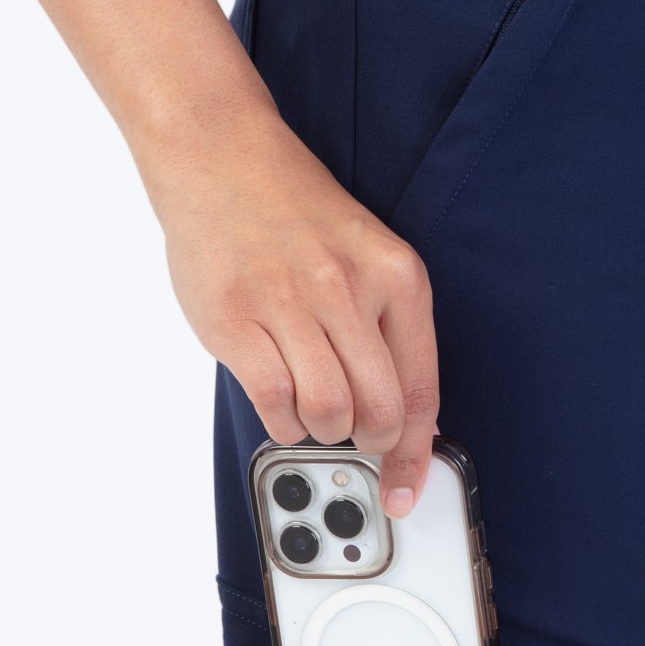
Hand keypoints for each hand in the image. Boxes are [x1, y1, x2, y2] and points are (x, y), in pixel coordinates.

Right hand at [154, 97, 439, 517]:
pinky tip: (280, 403)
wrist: (222, 159)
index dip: (415, 453)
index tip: (407, 487)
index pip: (422, 389)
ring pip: (328, 413)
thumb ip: (387, 330)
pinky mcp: (236, 320)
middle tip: (354, 438)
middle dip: (368, 443)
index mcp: (396, 276)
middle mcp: (349, 289)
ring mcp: (290, 304)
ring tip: (311, 408)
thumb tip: (405, 419)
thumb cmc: (294, 214)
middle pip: (379, 412)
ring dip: (321, 429)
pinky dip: (282, 421)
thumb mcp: (367, 257)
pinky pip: (275, 403)